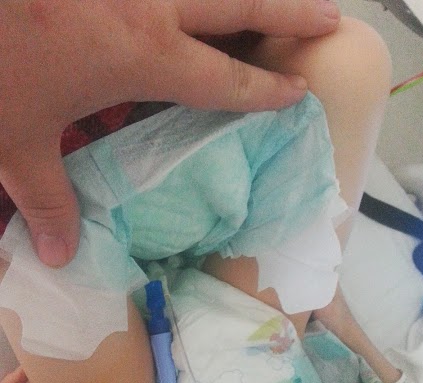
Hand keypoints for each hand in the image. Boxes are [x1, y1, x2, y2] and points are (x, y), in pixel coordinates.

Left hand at [0, 0, 339, 267]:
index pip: (224, 77)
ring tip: (280, 3)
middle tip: (331, 16)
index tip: (298, 90)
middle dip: (292, 10)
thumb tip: (57, 256)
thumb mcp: (16, 139)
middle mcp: (149, 3)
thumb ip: (45, 198)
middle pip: (241, 2)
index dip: (265, 87)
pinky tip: (198, 8)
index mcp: (142, 51)